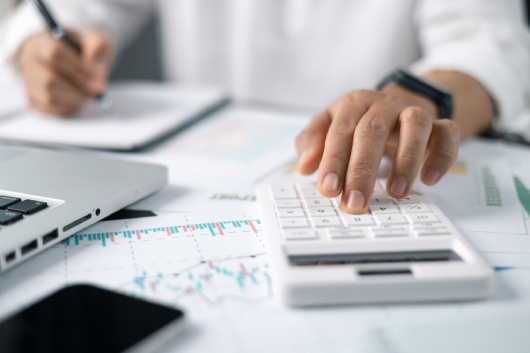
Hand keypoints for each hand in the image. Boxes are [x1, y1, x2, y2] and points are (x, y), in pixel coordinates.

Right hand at [17, 30, 114, 115]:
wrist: (70, 60)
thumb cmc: (81, 49)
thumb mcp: (95, 41)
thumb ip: (98, 47)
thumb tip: (95, 67)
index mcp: (42, 42)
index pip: (53, 53)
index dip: (77, 68)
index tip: (95, 77)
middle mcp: (29, 61)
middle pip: (48, 79)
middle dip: (77, 88)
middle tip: (95, 91)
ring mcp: (29, 82)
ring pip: (48, 96)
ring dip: (74, 99)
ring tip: (88, 94)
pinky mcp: (33, 99)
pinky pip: (48, 109)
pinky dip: (67, 108)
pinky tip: (78, 100)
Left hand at [296, 87, 459, 213]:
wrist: (397, 103)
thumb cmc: (357, 122)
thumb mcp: (329, 125)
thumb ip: (312, 142)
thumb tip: (304, 166)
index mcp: (352, 104)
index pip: (341, 131)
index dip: (334, 160)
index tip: (329, 189)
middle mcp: (383, 104)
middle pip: (373, 131)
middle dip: (362, 170)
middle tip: (355, 202)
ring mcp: (413, 111)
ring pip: (415, 126)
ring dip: (405, 161)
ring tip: (395, 193)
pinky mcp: (439, 123)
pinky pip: (448, 133)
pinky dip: (441, 156)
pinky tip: (429, 180)